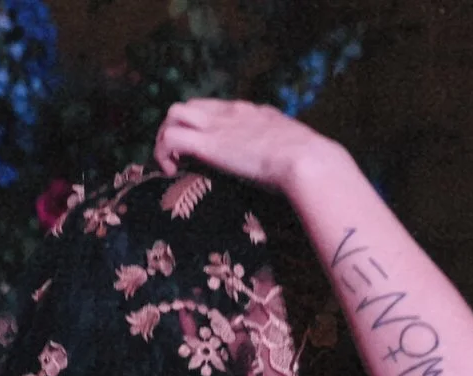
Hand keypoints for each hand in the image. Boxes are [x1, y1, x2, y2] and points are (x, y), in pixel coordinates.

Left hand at [154, 99, 343, 194]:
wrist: (307, 160)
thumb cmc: (309, 163)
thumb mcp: (296, 150)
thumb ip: (286, 153)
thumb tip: (295, 169)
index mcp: (254, 113)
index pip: (218, 108)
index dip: (205, 127)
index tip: (207, 153)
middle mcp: (232, 112)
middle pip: (191, 106)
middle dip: (179, 130)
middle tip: (182, 159)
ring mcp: (219, 125)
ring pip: (173, 113)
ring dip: (165, 138)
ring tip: (171, 164)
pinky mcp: (208, 142)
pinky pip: (170, 137)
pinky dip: (163, 153)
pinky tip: (172, 172)